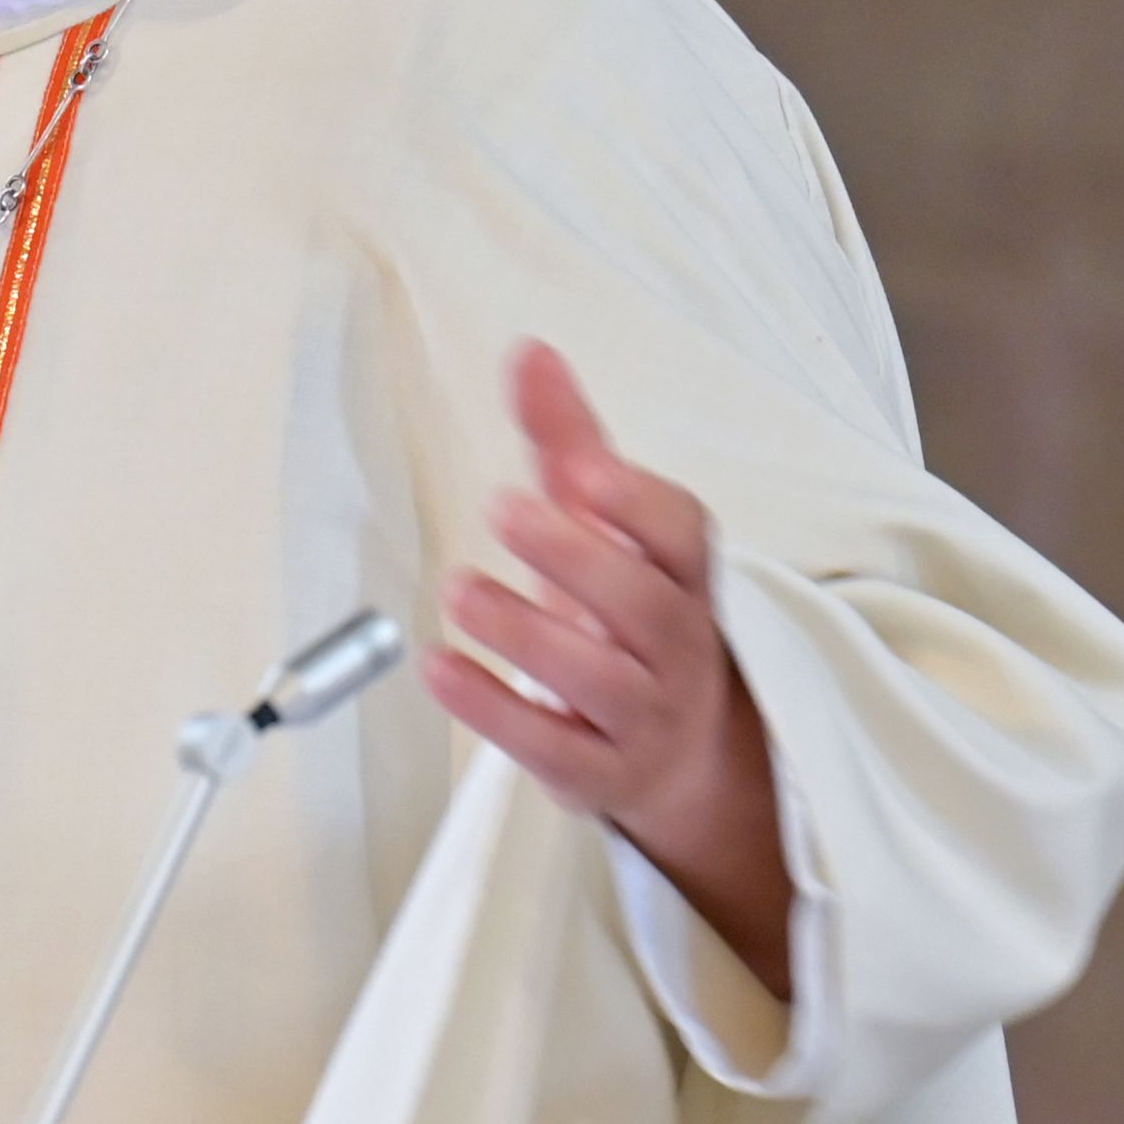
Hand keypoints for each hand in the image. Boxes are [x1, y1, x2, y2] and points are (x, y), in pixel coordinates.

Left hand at [423, 343, 793, 998]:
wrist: (683, 752)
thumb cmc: (628, 612)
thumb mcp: (604, 526)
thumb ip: (567, 441)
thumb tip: (529, 351)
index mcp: (681, 573)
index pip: (681, 533)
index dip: (636, 502)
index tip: (580, 471)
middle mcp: (675, 645)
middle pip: (643, 605)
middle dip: (577, 557)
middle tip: (506, 510)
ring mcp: (644, 715)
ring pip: (600, 679)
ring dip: (526, 633)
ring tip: (460, 589)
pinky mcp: (600, 773)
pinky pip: (554, 748)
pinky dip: (495, 711)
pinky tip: (440, 669)